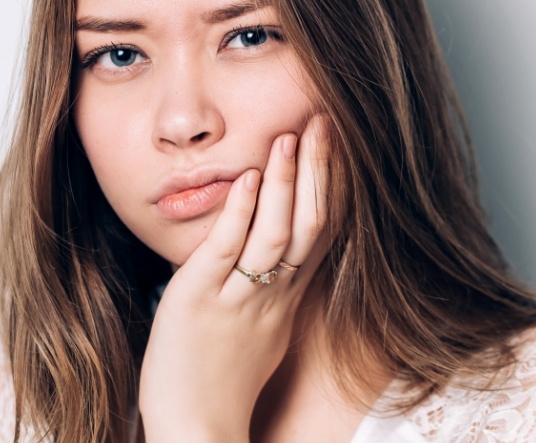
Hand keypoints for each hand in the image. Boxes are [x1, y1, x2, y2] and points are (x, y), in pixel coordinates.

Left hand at [138, 115, 330, 441]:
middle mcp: (273, 295)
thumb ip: (271, 293)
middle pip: (310, 225)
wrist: (196, 428)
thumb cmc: (221, 382)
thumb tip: (277, 262)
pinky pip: (227, 251)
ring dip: (287, 182)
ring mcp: (238, 298)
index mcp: (288, 299)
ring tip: (292, 136)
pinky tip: (249, 178)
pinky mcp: (199, 300)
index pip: (322, 233)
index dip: (333, 187)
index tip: (339, 146)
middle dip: (320, 172)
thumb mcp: (261, 334)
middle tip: (325, 122)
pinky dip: (242, 212)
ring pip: (277, 234)